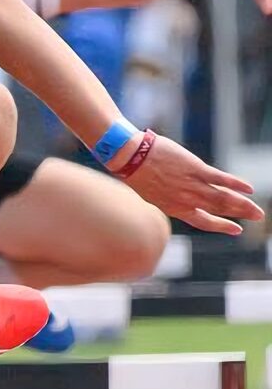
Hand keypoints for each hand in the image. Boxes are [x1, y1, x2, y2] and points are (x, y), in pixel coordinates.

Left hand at [114, 133, 263, 234]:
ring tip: (257, 211)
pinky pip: (221, 179)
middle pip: (219, 210)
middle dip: (240, 215)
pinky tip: (249, 189)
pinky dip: (236, 185)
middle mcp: (187, 200)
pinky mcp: (196, 169)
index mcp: (175, 208)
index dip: (221, 227)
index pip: (204, 221)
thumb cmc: (138, 173)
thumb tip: (177, 197)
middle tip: (257, 216)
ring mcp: (192, 185)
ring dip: (243, 205)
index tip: (236, 230)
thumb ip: (169, 198)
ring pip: (223, 199)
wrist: (131, 158)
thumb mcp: (152, 193)